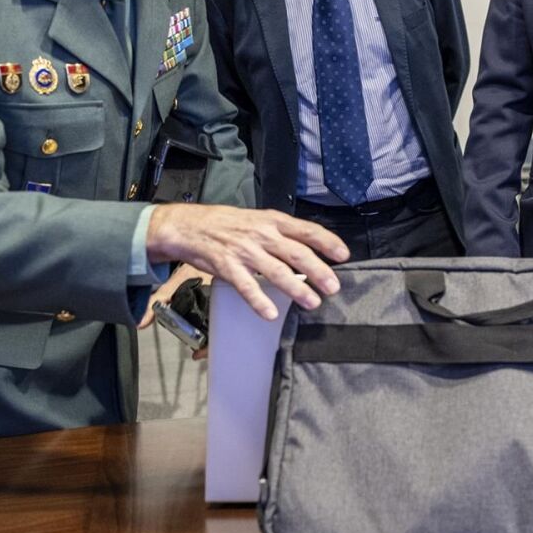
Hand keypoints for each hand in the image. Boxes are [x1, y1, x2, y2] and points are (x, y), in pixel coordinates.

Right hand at [145, 204, 348, 321]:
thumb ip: (282, 233)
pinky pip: (246, 286)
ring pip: (276, 271)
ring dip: (297, 288)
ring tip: (312, 302)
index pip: (307, 230)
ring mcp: (245, 251)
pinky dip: (259, 300)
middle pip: (297, 253)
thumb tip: (309, 249)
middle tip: (333, 287)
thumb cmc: (226, 224)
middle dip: (319, 271)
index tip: (344, 255)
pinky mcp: (227, 266)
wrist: (188, 225)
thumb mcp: (258, 219)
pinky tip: (271, 313)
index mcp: (272, 221)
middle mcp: (262, 234)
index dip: (327, 242)